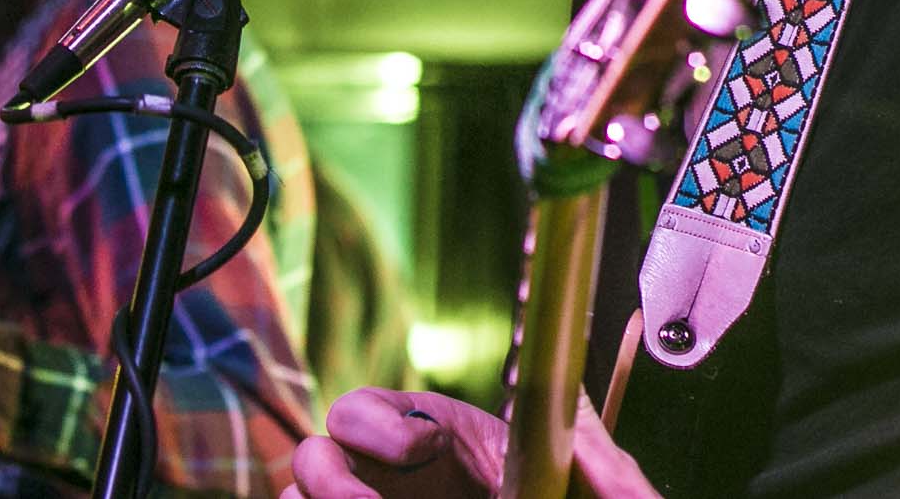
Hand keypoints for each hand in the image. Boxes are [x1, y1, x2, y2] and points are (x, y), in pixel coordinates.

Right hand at [284, 388, 660, 498]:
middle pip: (316, 453)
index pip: (369, 409)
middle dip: (328, 475)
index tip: (424, 445)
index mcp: (432, 444)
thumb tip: (584, 410)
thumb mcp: (584, 490)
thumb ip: (601, 465)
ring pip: (297, 498)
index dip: (382, 423)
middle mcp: (385, 480)